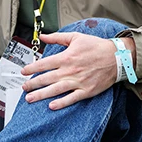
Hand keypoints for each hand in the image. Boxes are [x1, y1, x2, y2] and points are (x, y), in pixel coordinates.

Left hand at [20, 33, 134, 109]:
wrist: (117, 57)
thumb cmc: (96, 47)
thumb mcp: (76, 37)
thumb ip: (57, 37)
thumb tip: (43, 36)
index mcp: (66, 57)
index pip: (44, 64)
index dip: (32, 68)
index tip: (24, 72)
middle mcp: (70, 70)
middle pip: (46, 78)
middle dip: (33, 84)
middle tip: (24, 87)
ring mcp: (78, 81)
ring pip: (56, 90)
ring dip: (41, 95)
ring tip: (30, 98)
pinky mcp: (86, 90)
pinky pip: (72, 98)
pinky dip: (62, 103)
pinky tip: (52, 106)